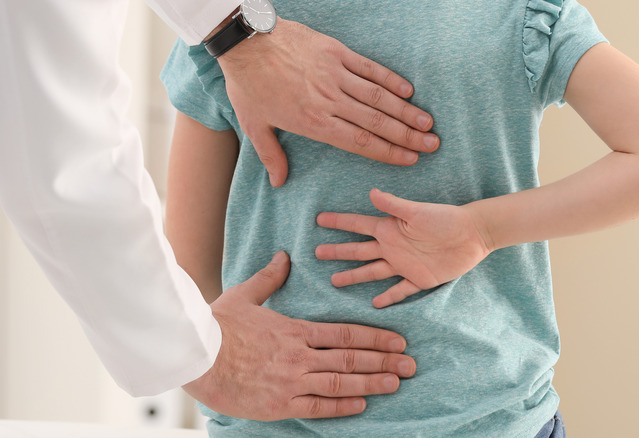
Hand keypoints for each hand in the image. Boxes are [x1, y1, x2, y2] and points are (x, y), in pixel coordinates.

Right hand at [182, 251, 416, 419]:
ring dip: (373, 383)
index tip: (399, 340)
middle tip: (411, 365)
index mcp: (296, 330)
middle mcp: (300, 356)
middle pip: (352, 359)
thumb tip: (283, 257)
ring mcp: (292, 382)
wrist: (194, 357)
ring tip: (396, 382)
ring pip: (341, 383)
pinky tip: (363, 404)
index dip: (377, 338)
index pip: (346, 334)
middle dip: (385, 361)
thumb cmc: (217, 327)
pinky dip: (343, 407)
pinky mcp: (279, 405)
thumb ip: (269, 278)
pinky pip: (318, 407)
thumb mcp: (244, 296)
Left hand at [218, 19, 439, 186]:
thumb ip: (271, 155)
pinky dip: (390, 79)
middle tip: (431, 145)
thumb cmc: (248, 84)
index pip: (360, 142)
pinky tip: (408, 91)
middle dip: (407, 136)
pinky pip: (369, 68)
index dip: (388, 152)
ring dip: (406, 111)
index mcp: (313, 122)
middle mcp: (330, 100)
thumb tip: (279, 182)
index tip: (409, 159)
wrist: (246, 41)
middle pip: (377, 122)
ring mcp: (335, 74)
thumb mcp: (254, 125)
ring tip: (428, 123)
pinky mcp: (336, 52)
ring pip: (378, 97)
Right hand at [316, 189, 491, 307]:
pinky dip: (388, 297)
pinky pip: (400, 290)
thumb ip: (394, 205)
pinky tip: (374, 303)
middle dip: (338, 251)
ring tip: (335, 280)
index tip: (319, 219)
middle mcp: (392, 247)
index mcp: (389, 228)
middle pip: (359, 251)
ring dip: (354, 276)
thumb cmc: (446, 218)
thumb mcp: (417, 211)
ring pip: (372, 272)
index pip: (358, 225)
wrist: (472, 234)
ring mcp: (404, 264)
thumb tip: (371, 192)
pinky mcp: (419, 279)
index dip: (339, 222)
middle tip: (317, 253)